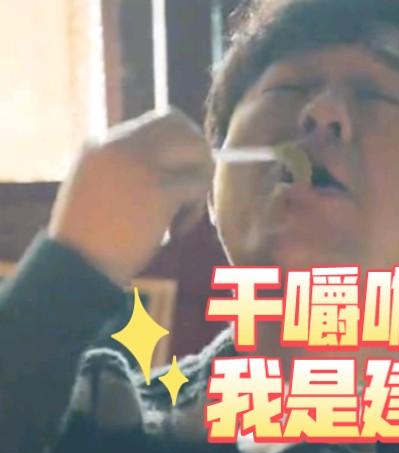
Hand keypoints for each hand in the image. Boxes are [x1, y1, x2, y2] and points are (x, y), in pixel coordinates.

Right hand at [48, 107, 212, 284]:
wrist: (79, 266)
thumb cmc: (92, 238)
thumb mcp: (100, 188)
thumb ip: (128, 168)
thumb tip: (177, 162)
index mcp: (102, 142)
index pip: (159, 120)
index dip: (180, 145)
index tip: (181, 174)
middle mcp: (120, 144)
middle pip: (180, 124)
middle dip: (196, 154)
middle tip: (192, 189)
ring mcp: (140, 163)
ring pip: (196, 151)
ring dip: (198, 183)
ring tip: (181, 214)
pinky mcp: (159, 188)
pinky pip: (196, 187)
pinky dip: (193, 213)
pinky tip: (174, 232)